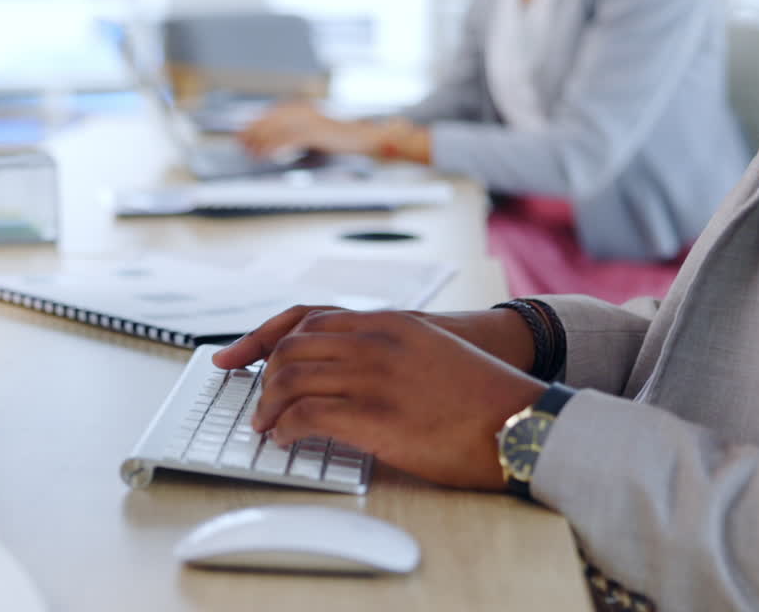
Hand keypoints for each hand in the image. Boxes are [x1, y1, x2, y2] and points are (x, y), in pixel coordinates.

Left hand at [212, 306, 546, 490]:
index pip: (305, 319)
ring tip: (266, 426)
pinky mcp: (375, 418)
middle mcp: (375, 343)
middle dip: (263, 376)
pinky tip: (284, 440)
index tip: (234, 356)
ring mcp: (374, 378)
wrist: (524, 422)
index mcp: (388, 323)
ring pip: (291, 380)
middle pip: (291, 348)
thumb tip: (347, 365)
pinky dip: (285, 428)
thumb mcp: (432, 349)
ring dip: (269, 406)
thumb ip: (389, 347)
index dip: (261, 338)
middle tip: (257, 402)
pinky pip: (307, 417)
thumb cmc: (481, 395)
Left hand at [239, 103, 383, 157]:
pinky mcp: (318, 132)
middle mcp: (305, 111)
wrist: (365, 138)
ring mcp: (312, 120)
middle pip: (271, 119)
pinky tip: (268, 154)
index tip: (239, 133)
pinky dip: (278, 146)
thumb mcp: (312, 136)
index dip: (253, 124)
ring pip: (278, 128)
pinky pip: (292, 138)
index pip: (271, 114)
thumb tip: (270, 144)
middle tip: (241, 144)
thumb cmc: (340, 141)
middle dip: (253, 132)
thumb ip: (293, 136)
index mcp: (302, 109)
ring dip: (262, 141)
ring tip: (251, 152)